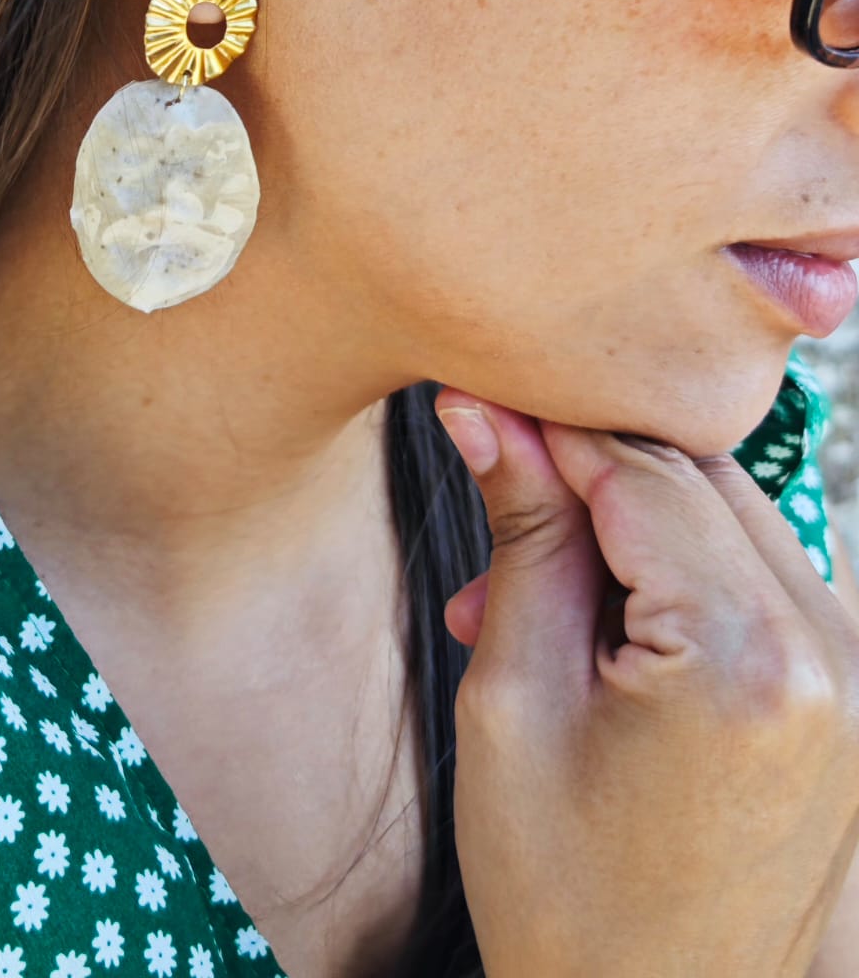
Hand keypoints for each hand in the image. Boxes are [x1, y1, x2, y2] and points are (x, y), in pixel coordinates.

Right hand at [434, 391, 858, 977]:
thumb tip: (487, 416)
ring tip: (532, 599)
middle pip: (698, 479)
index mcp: (749, 659)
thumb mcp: (515, 703)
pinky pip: (762, 577)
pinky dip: (681, 573)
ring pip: (731, 518)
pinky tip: (604, 627)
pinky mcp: (854, 697)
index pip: (643, 472)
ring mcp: (858, 679)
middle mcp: (835, 654)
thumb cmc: (568, 898)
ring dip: (630, 527)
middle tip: (493, 523)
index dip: (552, 427)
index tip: (481, 403)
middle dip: (588, 478)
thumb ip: (522, 538)